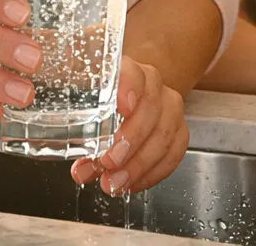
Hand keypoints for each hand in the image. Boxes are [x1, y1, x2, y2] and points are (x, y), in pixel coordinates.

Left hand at [70, 58, 188, 193]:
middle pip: (151, 108)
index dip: (129, 88)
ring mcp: (169, 107)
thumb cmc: (99, 104)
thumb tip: (77, 166)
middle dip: (131, 140)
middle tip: (108, 163)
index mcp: (127, 72)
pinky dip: (153, 172)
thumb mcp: (82, 107)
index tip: (123, 108)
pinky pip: (175, 152)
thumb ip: (78, 129)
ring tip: (114, 182)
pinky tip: (133, 183)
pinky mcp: (178, 129)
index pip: (133, 73)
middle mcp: (152, 85)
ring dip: (139, 164)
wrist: (126, 101)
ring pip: (165, 134)